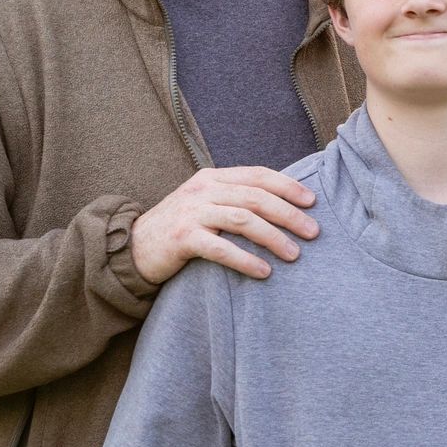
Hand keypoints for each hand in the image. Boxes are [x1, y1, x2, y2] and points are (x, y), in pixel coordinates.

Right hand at [130, 166, 318, 284]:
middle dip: (289, 214)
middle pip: (256, 197)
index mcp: (213, 177)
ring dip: (274, 238)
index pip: (258, 175)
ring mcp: (192, 213)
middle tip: (313, 232)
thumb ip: (233, 199)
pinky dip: (246, 260)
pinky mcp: (183, 238)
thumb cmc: (178, 229)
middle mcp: (203, 189)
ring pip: (243, 220)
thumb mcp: (204, 204)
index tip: (312, 201)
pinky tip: (264, 272)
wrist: (132, 248)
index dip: (287, 186)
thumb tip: (280, 206)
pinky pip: (221, 248)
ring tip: (294, 254)